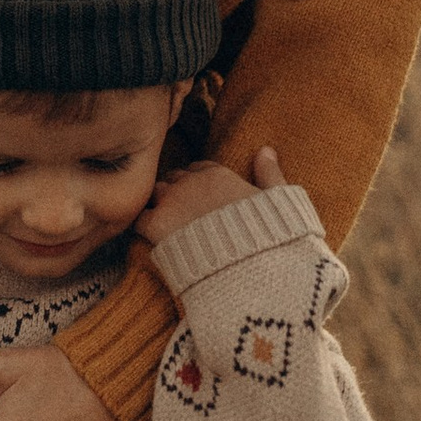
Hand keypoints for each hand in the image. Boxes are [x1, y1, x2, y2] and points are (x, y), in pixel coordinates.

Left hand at [138, 143, 285, 245]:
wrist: (250, 270)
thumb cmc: (271, 238)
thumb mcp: (282, 202)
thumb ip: (271, 174)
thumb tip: (266, 150)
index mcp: (219, 175)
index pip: (200, 168)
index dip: (201, 183)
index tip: (205, 198)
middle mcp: (192, 183)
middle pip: (175, 178)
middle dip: (178, 192)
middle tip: (184, 214)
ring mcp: (172, 203)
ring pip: (155, 193)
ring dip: (160, 205)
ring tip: (168, 224)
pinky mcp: (157, 227)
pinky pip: (139, 218)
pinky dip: (142, 225)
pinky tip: (151, 237)